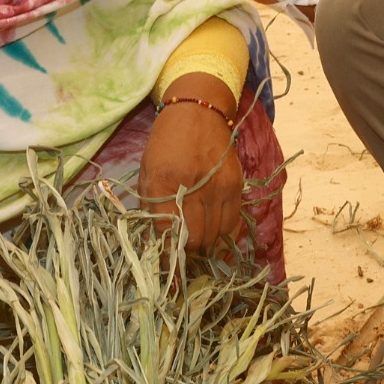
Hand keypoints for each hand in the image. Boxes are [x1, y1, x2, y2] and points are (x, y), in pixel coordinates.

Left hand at [139, 80, 243, 250]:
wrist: (196, 112)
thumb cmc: (165, 144)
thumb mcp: (147, 173)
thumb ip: (151, 208)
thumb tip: (159, 245)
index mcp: (162, 183)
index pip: (168, 234)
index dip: (169, 258)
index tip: (169, 271)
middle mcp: (192, 186)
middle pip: (196, 239)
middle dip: (189, 252)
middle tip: (184, 251)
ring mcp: (218, 186)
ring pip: (216, 235)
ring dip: (207, 244)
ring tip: (199, 240)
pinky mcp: (236, 185)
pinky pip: (233, 223)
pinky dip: (224, 233)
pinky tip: (215, 230)